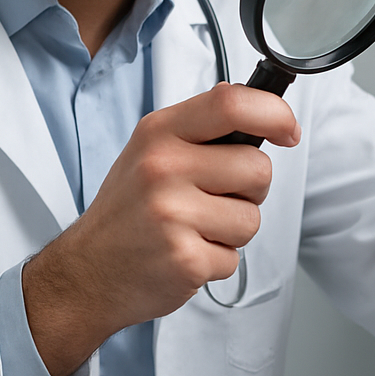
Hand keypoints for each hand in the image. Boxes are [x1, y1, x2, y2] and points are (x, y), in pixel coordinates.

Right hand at [21, 83, 299, 375]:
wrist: (87, 271)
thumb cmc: (127, 210)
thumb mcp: (149, 150)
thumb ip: (199, 127)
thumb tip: (253, 105)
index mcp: (160, 133)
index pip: (231, 104)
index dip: (274, 114)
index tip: (287, 131)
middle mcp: (164, 168)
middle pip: (257, 168)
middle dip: (248, 190)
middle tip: (212, 199)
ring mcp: (173, 215)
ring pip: (252, 217)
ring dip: (232, 230)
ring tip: (193, 229)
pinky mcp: (185, 259)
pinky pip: (234, 256)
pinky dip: (216, 260)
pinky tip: (184, 253)